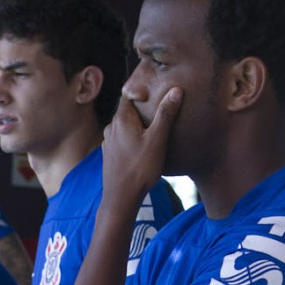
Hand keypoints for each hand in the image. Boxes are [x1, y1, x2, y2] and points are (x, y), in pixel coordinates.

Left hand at [101, 89, 181, 211]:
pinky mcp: (110, 155)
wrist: (120, 199)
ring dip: (137, 124)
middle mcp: (111, 127)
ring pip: (124, 126)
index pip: (129, 94)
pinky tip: (142, 145)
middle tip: (159, 106)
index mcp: (122, 119)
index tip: (155, 86)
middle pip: (127, 110)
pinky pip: (122, 139)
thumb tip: (175, 90)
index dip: (141, 88)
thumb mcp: (157, 140)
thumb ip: (166, 114)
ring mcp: (108, 142)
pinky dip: (132, 137)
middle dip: (142, 107)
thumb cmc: (140, 169)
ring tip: (153, 127)